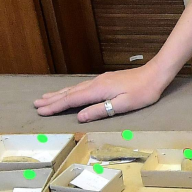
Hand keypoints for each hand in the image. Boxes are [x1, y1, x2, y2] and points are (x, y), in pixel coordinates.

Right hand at [35, 65, 167, 121]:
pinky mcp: (105, 80)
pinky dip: (70, 90)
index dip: (55, 107)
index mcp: (98, 91)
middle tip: (36, 104)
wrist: (155, 74)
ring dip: (59, 94)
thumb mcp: (123, 105)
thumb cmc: (142, 92)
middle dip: (52, 100)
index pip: (71, 100)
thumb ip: (100, 110)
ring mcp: (100, 80)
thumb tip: (79, 117)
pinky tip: (69, 91)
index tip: (41, 111)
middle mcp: (95, 83)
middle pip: (69, 93)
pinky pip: (81, 86)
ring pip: (74, 88)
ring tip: (46, 97)